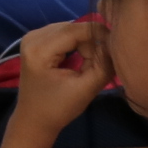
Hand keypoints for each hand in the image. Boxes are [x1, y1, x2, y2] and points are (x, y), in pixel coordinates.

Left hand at [10, 18, 112, 134]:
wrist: (34, 119)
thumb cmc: (58, 108)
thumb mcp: (86, 89)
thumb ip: (102, 65)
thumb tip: (113, 43)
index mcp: (39, 50)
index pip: (73, 30)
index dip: (97, 33)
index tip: (116, 43)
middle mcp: (32, 38)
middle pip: (70, 28)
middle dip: (90, 41)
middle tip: (99, 62)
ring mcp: (31, 37)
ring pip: (67, 29)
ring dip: (83, 43)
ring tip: (87, 64)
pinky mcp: (34, 41)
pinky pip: (61, 34)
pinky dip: (74, 43)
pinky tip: (77, 59)